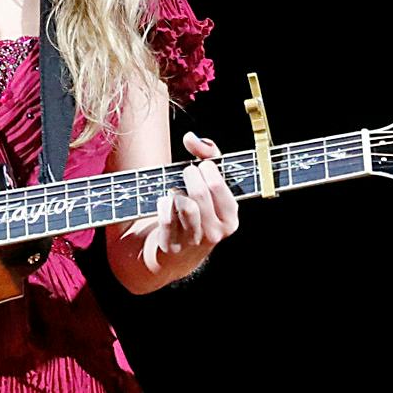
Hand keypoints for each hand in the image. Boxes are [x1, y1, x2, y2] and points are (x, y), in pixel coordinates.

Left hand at [126, 130, 241, 275]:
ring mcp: (194, 241)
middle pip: (200, 191)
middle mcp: (216, 233)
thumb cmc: (197, 212)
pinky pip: (165, 215)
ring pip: (183, 203)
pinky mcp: (172, 246)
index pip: (217, 184)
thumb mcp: (211, 186)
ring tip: (177, 190)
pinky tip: (165, 202)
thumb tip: (191, 137)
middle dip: (189, 175)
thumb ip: (208, 156)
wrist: (177, 255)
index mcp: (230, 218)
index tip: (201, 167)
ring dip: (176, 190)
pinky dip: (162, 202)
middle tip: (186, 174)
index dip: (206, 168)